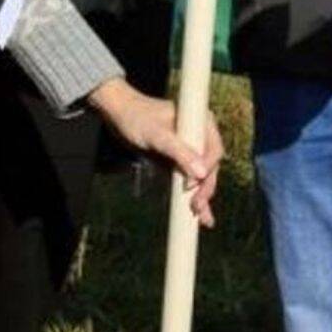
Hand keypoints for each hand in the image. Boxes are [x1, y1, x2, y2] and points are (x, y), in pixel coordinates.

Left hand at [87, 77, 223, 226]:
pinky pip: (189, 178)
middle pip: (210, 166)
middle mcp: (199, 134)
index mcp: (201, 122)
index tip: (194, 186)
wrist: (118, 113)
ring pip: (201, 175)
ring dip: (202, 196)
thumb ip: (180, 152)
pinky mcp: (179, 158)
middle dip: (205, 188)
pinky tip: (197, 214)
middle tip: (196, 207)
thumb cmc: (137, 117)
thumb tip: (202, 174)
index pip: (213, 151)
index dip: (208, 170)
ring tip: (202, 218)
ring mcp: (190, 147)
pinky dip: (192, 194)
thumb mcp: (157, 135)